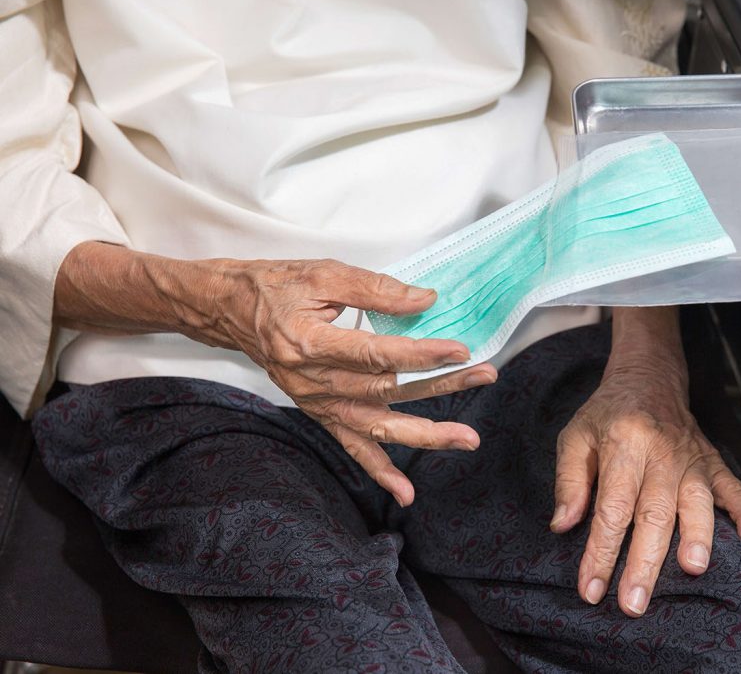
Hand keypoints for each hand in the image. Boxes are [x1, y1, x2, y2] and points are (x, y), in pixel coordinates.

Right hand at [56, 246, 496, 505]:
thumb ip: (375, 288)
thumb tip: (425, 301)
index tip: (459, 348)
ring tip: (467, 438)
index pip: (376, 353)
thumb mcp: (322, 274)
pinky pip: (352, 447)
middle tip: (484, 376)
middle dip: (440, 386)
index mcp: (310, 343)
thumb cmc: (275, 287)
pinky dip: (379, 471)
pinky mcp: (320, 413)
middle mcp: (314, 382)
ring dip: (426, 433)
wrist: (230, 312)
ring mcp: (317, 403)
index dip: (420, 353)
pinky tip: (407, 492)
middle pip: (386, 390)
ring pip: (378, 424)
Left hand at [549, 308, 740, 617]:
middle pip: (653, 513)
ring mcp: (692, 459)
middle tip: (634, 602)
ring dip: (696, 536)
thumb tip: (563, 526)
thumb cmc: (607, 414)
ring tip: (691, 569)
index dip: (601, 551)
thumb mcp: (575, 437)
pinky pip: (735, 489)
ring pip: (696, 503)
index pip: (611, 507)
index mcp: (623, 444)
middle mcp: (661, 453)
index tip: (591, 588)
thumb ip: (569, 481)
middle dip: (644, 561)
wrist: (649, 377)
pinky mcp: (714, 463)